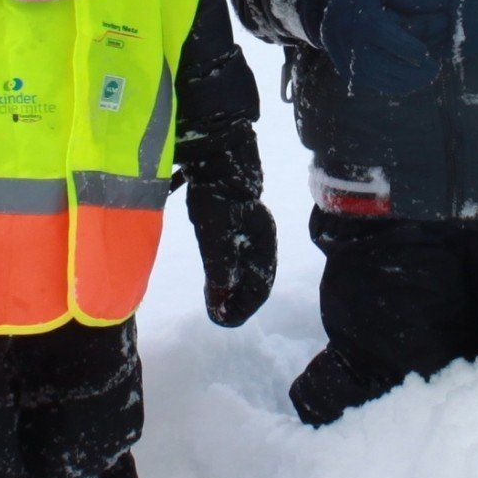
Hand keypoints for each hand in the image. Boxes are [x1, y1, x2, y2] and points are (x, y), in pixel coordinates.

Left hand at [180, 127, 276, 327]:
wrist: (218, 158)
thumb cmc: (219, 196)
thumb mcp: (216, 233)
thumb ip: (221, 264)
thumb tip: (224, 295)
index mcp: (263, 245)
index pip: (259, 287)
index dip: (242, 308)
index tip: (222, 319)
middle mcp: (262, 241)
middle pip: (255, 282)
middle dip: (237, 301)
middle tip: (217, 314)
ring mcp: (252, 233)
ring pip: (247, 271)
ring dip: (232, 289)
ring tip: (215, 300)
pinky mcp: (240, 226)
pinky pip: (239, 259)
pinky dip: (229, 274)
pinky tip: (216, 276)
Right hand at [305, 0, 441, 96]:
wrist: (331, 8)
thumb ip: (411, 9)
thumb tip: (444, 21)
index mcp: (364, 18)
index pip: (387, 37)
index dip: (409, 48)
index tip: (427, 53)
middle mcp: (352, 40)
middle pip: (383, 63)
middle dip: (412, 72)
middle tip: (435, 70)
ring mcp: (347, 57)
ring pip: (378, 78)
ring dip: (405, 82)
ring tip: (427, 78)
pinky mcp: (346, 70)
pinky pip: (371, 83)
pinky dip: (392, 85)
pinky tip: (411, 82)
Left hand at [381, 0, 477, 59]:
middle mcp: (459, 17)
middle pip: (419, 25)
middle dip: (395, 21)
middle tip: (374, 15)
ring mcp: (461, 37)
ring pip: (425, 42)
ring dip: (404, 37)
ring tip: (382, 30)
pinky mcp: (463, 49)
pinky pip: (435, 51)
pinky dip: (418, 47)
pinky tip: (402, 43)